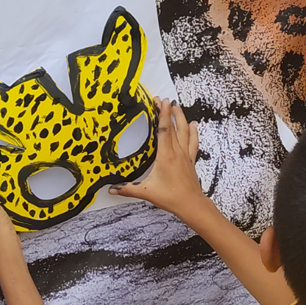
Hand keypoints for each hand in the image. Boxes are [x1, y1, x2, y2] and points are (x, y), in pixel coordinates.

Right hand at [109, 97, 207, 219]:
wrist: (191, 204)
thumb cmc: (171, 198)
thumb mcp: (146, 192)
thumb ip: (127, 189)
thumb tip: (112, 189)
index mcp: (166, 156)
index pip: (164, 129)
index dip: (162, 114)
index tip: (161, 102)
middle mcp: (177, 152)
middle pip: (174, 126)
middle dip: (169, 111)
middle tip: (163, 100)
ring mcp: (186, 155)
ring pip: (185, 131)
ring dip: (181, 118)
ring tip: (177, 107)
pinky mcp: (191, 160)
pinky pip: (193, 142)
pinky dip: (193, 132)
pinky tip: (193, 125)